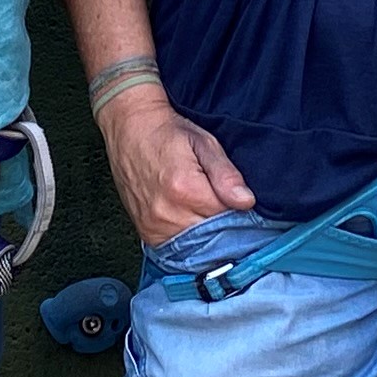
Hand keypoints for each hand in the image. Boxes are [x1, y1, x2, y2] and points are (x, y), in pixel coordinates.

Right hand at [103, 90, 259, 245]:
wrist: (130, 129)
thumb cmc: (168, 132)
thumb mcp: (204, 142)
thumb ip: (225, 174)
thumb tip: (246, 202)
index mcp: (186, 190)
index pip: (229, 217)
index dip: (238, 209)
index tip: (236, 198)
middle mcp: (167, 213)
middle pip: (213, 235)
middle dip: (223, 223)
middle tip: (218, 200)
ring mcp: (154, 226)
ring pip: (196, 245)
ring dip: (205, 233)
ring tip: (202, 207)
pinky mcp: (146, 233)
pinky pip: (177, 247)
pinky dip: (188, 237)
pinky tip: (189, 218)